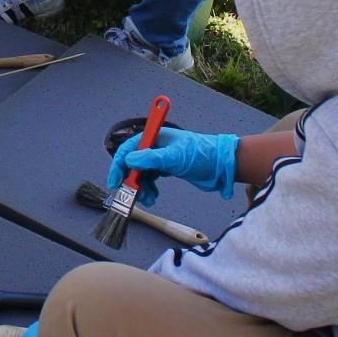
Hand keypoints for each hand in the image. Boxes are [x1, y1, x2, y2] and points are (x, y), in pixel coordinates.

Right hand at [107, 127, 239, 203]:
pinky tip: (153, 197)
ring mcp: (160, 158)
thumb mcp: (175, 156)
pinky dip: (149, 189)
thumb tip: (129, 160)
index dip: (119, 165)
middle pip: (133, 163)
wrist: (222, 165)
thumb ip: (151, 158)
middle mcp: (155, 147)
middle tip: (133, 195)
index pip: (128, 149)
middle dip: (131, 180)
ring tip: (148, 199)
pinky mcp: (167, 169)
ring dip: (140, 188)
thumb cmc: (201, 154)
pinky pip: (150, 180)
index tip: (115, 182)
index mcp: (154, 137)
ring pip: (141, 174)